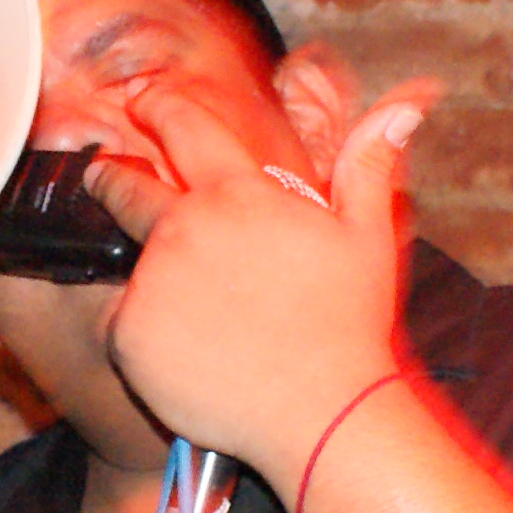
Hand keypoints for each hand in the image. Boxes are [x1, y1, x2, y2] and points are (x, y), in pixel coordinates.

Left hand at [79, 77, 439, 476]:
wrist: (321, 412)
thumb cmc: (348, 325)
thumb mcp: (367, 235)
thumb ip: (370, 163)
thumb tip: (408, 102)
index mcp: (238, 195)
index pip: (184, 128)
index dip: (160, 106)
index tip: (144, 100)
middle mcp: (184, 228)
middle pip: (125, 186)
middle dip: (110, 176)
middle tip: (104, 176)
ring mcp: (151, 281)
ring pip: (129, 262)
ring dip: (148, 270)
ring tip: (191, 307)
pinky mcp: (128, 334)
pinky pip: (123, 323)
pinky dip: (146, 332)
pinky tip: (188, 351)